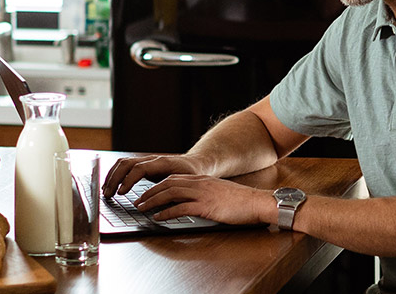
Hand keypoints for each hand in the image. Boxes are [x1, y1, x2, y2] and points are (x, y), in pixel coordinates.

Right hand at [102, 153, 207, 197]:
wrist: (196, 164)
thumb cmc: (192, 174)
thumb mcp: (187, 183)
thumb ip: (174, 191)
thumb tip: (160, 203)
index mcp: (162, 163)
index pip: (139, 168)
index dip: (128, 180)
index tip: (121, 192)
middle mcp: (152, 160)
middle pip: (127, 164)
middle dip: (114, 179)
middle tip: (108, 194)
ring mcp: (146, 161)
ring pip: (123, 163)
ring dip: (112, 176)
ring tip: (106, 191)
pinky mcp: (143, 165)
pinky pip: (125, 166)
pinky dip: (115, 175)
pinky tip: (111, 186)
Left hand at [134, 174, 277, 225]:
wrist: (257, 202)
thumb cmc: (241, 202)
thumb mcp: (219, 193)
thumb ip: (205, 195)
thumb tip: (192, 203)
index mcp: (202, 180)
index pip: (173, 179)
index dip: (157, 186)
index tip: (146, 193)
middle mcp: (200, 184)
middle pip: (168, 184)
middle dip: (150, 192)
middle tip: (138, 200)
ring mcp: (203, 194)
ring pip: (170, 194)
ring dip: (153, 201)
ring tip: (142, 208)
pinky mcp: (206, 206)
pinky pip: (181, 208)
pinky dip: (167, 213)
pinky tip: (158, 217)